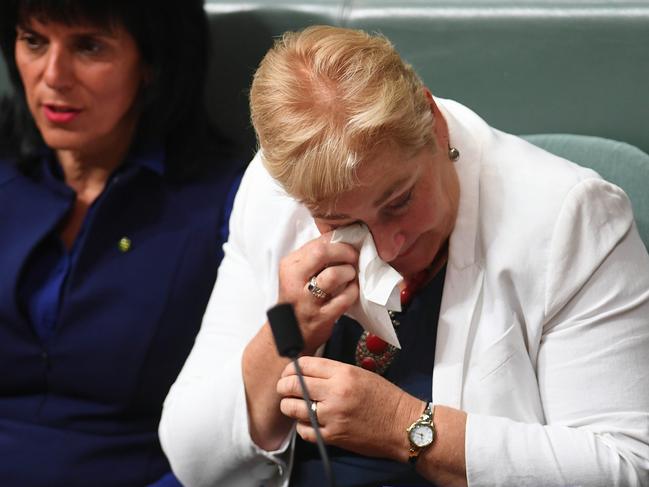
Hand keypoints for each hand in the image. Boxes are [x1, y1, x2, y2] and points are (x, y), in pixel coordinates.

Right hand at [277, 233, 358, 352]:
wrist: (292, 334)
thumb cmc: (300, 299)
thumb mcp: (299, 274)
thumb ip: (314, 257)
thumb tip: (341, 238)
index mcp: (289, 266)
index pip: (316, 243)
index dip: (338, 241)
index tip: (349, 244)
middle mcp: (294, 281)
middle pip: (322, 253)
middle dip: (344, 251)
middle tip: (354, 257)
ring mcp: (307, 301)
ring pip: (334, 275)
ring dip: (348, 272)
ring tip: (351, 275)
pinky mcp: (321, 317)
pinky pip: (344, 299)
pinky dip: (353, 291)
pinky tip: (352, 290)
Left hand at [277, 356, 423, 459]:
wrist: (403, 425)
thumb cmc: (386, 399)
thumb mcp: (360, 374)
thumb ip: (333, 372)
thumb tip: (308, 372)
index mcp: (343, 373)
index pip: (304, 365)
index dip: (291, 368)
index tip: (289, 372)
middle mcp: (335, 393)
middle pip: (293, 385)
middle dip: (284, 385)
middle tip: (284, 387)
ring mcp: (332, 416)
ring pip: (293, 408)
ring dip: (289, 405)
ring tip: (294, 404)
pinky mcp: (333, 436)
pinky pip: (304, 430)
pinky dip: (302, 426)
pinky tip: (307, 421)